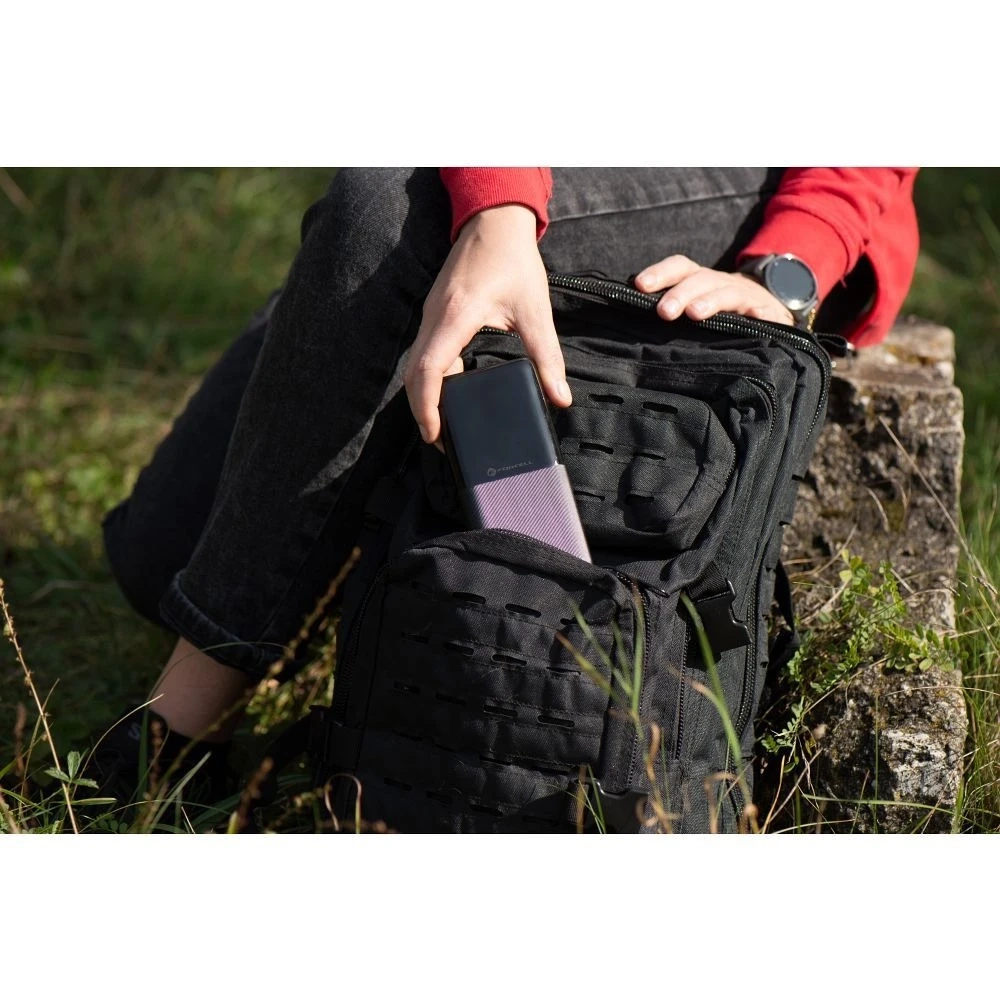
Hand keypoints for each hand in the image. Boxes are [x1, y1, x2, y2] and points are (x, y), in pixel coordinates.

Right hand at [404, 204, 570, 445]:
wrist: (494, 222)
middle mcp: (435, 318)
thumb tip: (561, 397)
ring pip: (415, 364)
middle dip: (422, 411)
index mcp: (456, 317)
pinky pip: (424, 352)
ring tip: (443, 423)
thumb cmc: (512, 260)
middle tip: (440, 440)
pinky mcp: (435, 314)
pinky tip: (448, 393)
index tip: (433, 433)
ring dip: (423, 395)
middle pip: (413, 375)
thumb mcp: (536, 310)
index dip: (426, 407)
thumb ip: (548, 356)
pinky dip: (430, 378)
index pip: (428, 371)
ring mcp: (431, 315)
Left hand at [634, 254, 793, 325]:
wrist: (766, 306)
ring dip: (710, 301)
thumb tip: (632, 320)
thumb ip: (670, 308)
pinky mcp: (767, 312)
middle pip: (700, 280)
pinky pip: (764, 313)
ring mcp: (745, 295)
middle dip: (680, 293)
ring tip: (694, 314)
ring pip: (727, 294)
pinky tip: (755, 318)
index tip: (640, 285)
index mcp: (699, 279)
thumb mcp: (694, 304)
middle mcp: (719, 282)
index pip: (679, 267)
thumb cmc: (718, 309)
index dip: (660, 273)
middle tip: (663, 311)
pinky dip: (760, 314)